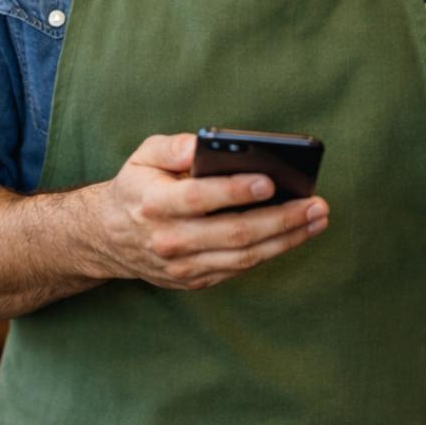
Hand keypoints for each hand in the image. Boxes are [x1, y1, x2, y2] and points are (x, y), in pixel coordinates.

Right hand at [85, 133, 328, 290]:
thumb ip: (173, 147)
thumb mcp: (143, 156)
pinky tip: (295, 233)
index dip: (236, 191)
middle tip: (315, 203)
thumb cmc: (138, 186)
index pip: (200, 199)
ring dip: (286, 239)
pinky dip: (271, 251)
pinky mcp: (195, 280)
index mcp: (154, 204)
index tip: (271, 180)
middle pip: (233, 233)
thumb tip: (203, 143)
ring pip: (243, 257)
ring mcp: (183, 266)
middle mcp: (169, 240)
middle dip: (280, 219)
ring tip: (317, 218)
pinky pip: (239, 268)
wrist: (109, 237)